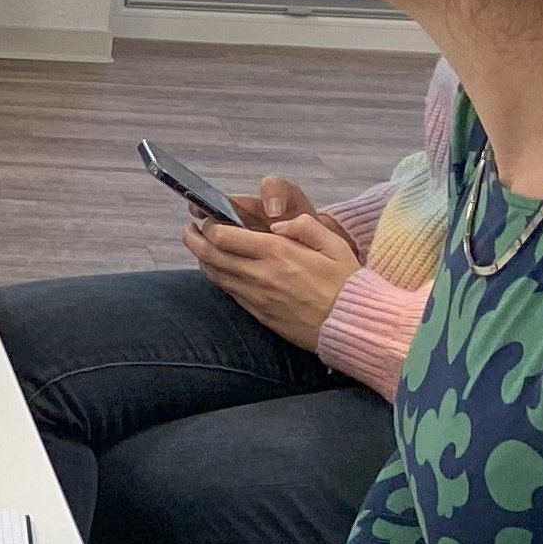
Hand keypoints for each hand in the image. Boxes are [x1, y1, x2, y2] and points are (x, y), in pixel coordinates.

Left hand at [187, 179, 360, 349]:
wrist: (354, 326)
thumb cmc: (349, 284)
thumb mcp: (335, 245)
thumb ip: (305, 227)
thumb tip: (278, 224)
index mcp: (278, 253)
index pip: (225, 236)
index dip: (210, 225)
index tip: (207, 217)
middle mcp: (261, 275)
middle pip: (211, 255)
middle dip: (194, 239)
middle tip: (188, 229)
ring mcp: (258, 297)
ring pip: (216, 275)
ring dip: (202, 259)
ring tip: (198, 247)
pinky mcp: (260, 315)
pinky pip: (230, 293)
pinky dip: (218, 278)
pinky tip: (218, 271)